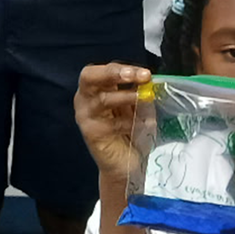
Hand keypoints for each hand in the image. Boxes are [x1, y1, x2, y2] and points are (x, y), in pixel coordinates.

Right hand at [74, 62, 150, 189]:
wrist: (126, 165)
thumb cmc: (131, 132)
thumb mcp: (138, 107)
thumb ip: (140, 92)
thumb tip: (149, 80)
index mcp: (96, 89)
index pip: (103, 70)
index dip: (122, 68)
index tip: (145, 74)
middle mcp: (85, 99)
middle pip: (89, 77)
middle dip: (115, 73)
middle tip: (140, 76)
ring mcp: (85, 117)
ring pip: (102, 99)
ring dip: (127, 97)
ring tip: (145, 99)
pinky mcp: (90, 133)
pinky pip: (110, 123)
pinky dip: (128, 123)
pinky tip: (138, 127)